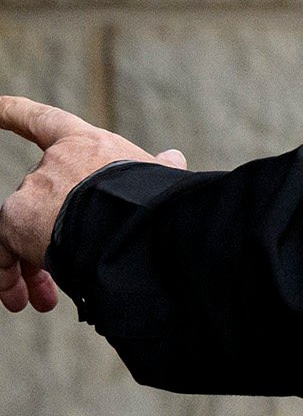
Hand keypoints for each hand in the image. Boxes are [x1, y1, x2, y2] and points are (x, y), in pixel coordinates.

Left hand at [0, 97, 183, 313]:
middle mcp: (55, 162)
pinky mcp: (16, 217)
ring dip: (28, 267)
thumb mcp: (161, 181)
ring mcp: (34, 188)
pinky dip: (5, 276)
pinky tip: (14, 300)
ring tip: (41, 302)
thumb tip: (172, 159)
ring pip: (20, 230)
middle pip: (37, 197)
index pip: (47, 122)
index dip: (16, 113)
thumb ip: (156, 171)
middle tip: (57, 276)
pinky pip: (3, 252)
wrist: (140, 224)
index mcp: (91, 145)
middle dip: (46, 238)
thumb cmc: (161, 203)